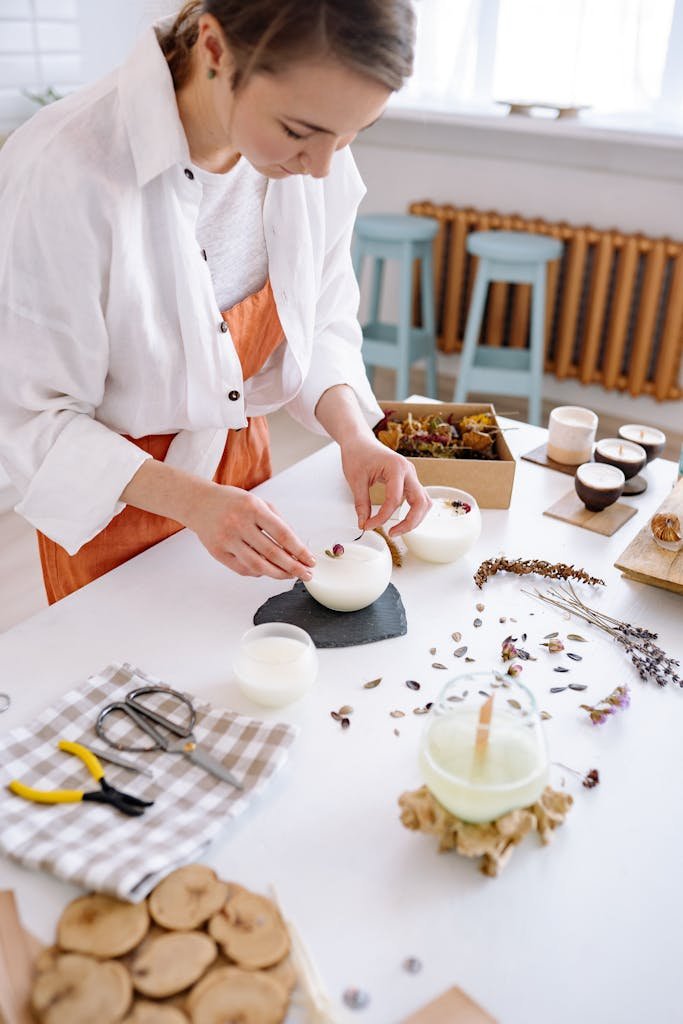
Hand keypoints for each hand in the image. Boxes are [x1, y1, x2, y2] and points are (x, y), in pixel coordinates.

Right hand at [187, 483, 314, 580]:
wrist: (199, 503)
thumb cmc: (233, 502)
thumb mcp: (259, 503)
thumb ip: (279, 522)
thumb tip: (297, 547)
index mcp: (252, 508)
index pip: (282, 533)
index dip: (299, 550)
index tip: (310, 560)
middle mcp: (238, 523)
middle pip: (272, 553)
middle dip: (293, 567)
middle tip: (306, 574)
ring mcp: (226, 539)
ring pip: (258, 565)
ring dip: (278, 574)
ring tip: (290, 575)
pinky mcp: (217, 552)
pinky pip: (243, 569)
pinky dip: (259, 572)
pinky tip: (268, 570)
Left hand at [339, 436, 430, 535]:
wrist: (359, 441)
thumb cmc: (358, 454)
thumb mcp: (355, 480)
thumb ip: (361, 503)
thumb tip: (364, 524)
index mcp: (396, 467)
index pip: (394, 500)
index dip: (382, 517)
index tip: (368, 525)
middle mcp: (409, 471)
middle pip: (420, 502)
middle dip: (409, 522)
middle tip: (392, 533)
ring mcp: (411, 476)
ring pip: (424, 502)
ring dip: (415, 518)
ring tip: (397, 529)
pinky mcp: (409, 480)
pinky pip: (418, 499)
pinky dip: (413, 511)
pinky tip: (401, 519)